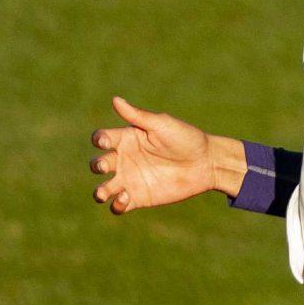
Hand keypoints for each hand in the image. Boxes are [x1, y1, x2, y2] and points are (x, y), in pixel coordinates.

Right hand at [90, 94, 225, 214]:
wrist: (206, 163)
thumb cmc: (185, 138)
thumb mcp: (161, 125)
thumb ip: (138, 116)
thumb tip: (115, 99)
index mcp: (127, 138)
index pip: (103, 139)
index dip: (99, 140)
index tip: (106, 142)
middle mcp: (125, 159)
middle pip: (99, 164)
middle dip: (97, 165)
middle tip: (105, 166)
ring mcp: (130, 180)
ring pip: (104, 188)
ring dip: (100, 192)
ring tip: (103, 192)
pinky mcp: (139, 198)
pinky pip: (118, 205)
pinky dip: (116, 204)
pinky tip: (126, 198)